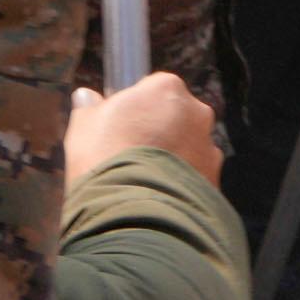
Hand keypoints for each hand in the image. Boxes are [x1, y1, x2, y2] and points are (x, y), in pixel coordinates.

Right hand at [68, 72, 223, 186]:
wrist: (133, 211)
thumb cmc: (104, 157)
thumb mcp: (84, 127)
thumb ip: (89, 107)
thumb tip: (86, 96)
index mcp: (167, 87)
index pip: (153, 89)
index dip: (136, 109)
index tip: (122, 128)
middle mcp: (197, 110)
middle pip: (176, 116)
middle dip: (160, 131)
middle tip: (133, 155)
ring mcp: (209, 145)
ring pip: (189, 146)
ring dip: (173, 158)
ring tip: (145, 180)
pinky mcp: (215, 177)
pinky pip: (195, 175)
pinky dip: (182, 183)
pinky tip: (160, 196)